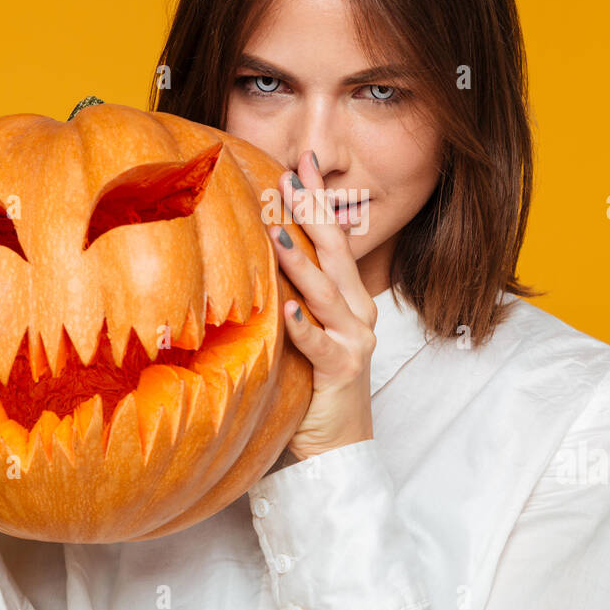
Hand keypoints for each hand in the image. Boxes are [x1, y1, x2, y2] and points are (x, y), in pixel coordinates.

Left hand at [268, 150, 376, 460]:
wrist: (338, 445)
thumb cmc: (314, 385)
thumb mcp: (305, 330)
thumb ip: (291, 294)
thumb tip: (252, 254)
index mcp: (349, 298)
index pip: (334, 238)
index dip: (319, 201)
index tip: (302, 165)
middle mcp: (358, 313)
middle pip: (336, 253)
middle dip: (314, 213)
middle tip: (290, 178)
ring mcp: (354, 341)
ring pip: (326, 292)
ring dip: (302, 260)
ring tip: (278, 230)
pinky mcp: (341, 371)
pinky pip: (319, 344)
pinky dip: (305, 325)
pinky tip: (288, 308)